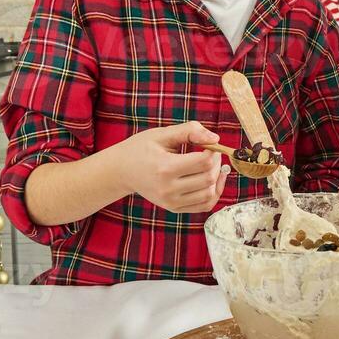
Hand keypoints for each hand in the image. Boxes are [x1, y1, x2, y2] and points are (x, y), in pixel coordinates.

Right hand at [114, 122, 230, 212]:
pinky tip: (211, 180)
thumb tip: (216, 139)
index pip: (204, 162)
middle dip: (216, 163)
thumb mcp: (163, 134)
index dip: (213, 151)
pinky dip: (213, 193)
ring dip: (216, 178)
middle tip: (211, 153)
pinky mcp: (174, 208)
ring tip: (210, 166)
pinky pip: (204, 205)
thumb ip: (190, 131)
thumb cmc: (141, 148)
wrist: (121, 171)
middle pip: (208, 178)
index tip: (210, 145)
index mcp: (165, 168)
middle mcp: (168, 189)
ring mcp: (171, 202)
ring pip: (209, 194)